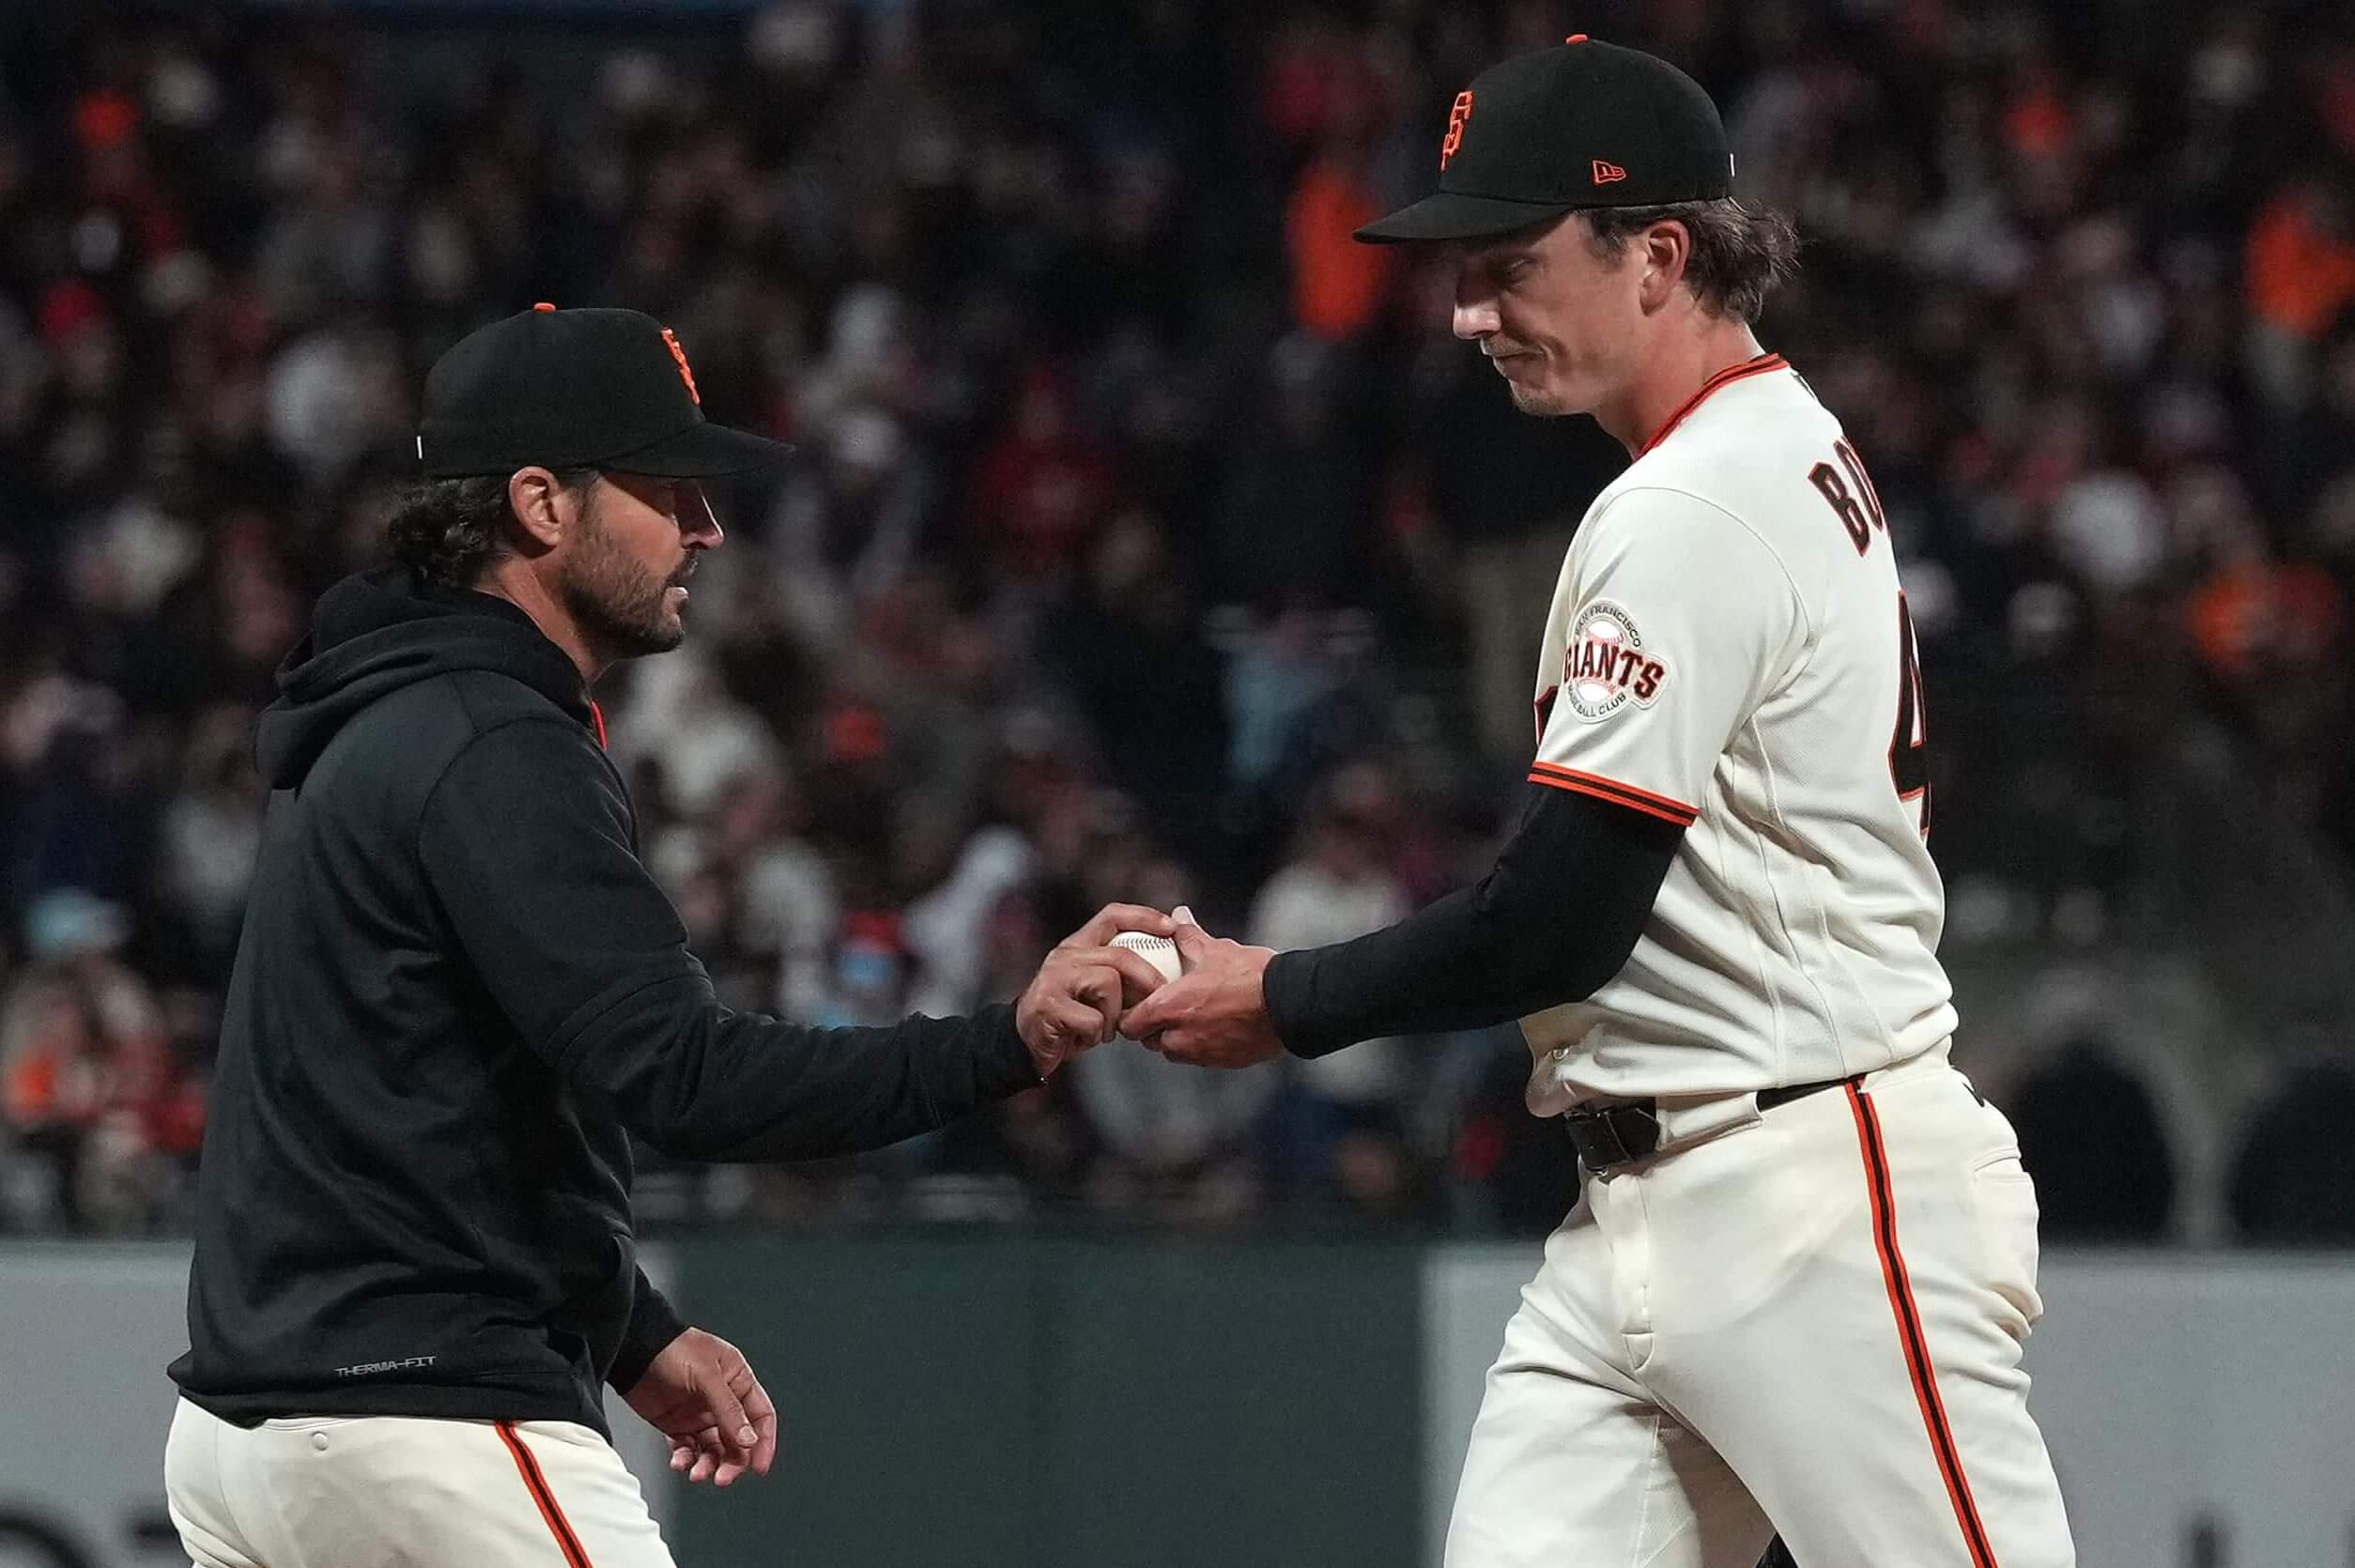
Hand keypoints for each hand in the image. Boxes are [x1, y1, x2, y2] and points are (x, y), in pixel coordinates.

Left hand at [623, 1327, 776, 1487]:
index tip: (759, 1467)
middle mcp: (722, 1400)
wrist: (635, 1350)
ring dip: (708, 1465)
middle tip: (722, 1477)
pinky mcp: (677, 1424)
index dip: (763, 1442)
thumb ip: (729, 1410)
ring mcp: (699, 1414)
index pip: (761, 1416)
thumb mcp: (708, 1376)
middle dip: (732, 1461)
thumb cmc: (675, 1350)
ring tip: (696, 1473)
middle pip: (738, 1440)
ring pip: (713, 1449)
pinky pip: (687, 1449)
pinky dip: (685, 1459)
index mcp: (738, 1380)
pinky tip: (679, 1462)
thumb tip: (749, 1440)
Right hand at [1016, 903, 1177, 1076]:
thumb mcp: (1094, 987)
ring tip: (1107, 1027)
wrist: (1026, 1043)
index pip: (1112, 916)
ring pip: (1108, 984)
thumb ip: (1121, 973)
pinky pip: (1093, 1019)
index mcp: (1078, 946)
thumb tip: (1165, 968)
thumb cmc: (1070, 1015)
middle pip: (1119, 955)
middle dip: (1147, 978)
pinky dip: (1097, 1034)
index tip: (1171, 928)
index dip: (1144, 917)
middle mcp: (1065, 956)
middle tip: (1161, 996)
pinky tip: (1087, 1038)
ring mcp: (1054, 979)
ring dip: (1115, 1013)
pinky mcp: (1049, 1006)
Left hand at [1116, 907, 1284, 1068]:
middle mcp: (1181, 1037)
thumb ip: (1190, 936)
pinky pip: (1201, 1057)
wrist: (1290, 1003)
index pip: (1130, 1025)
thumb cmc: (1250, 975)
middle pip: (1149, 1041)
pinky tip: (1213, 1026)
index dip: (1130, 1015)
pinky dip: (1201, 1045)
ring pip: (1174, 1052)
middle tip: (1162, 1008)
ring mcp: (1202, 1053)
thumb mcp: (1216, 949)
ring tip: (1188, 1018)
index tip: (1137, 1004)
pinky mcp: (1224, 1062)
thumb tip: (1179, 916)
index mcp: (1170, 1008)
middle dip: (1152, 1027)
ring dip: (1175, 1039)